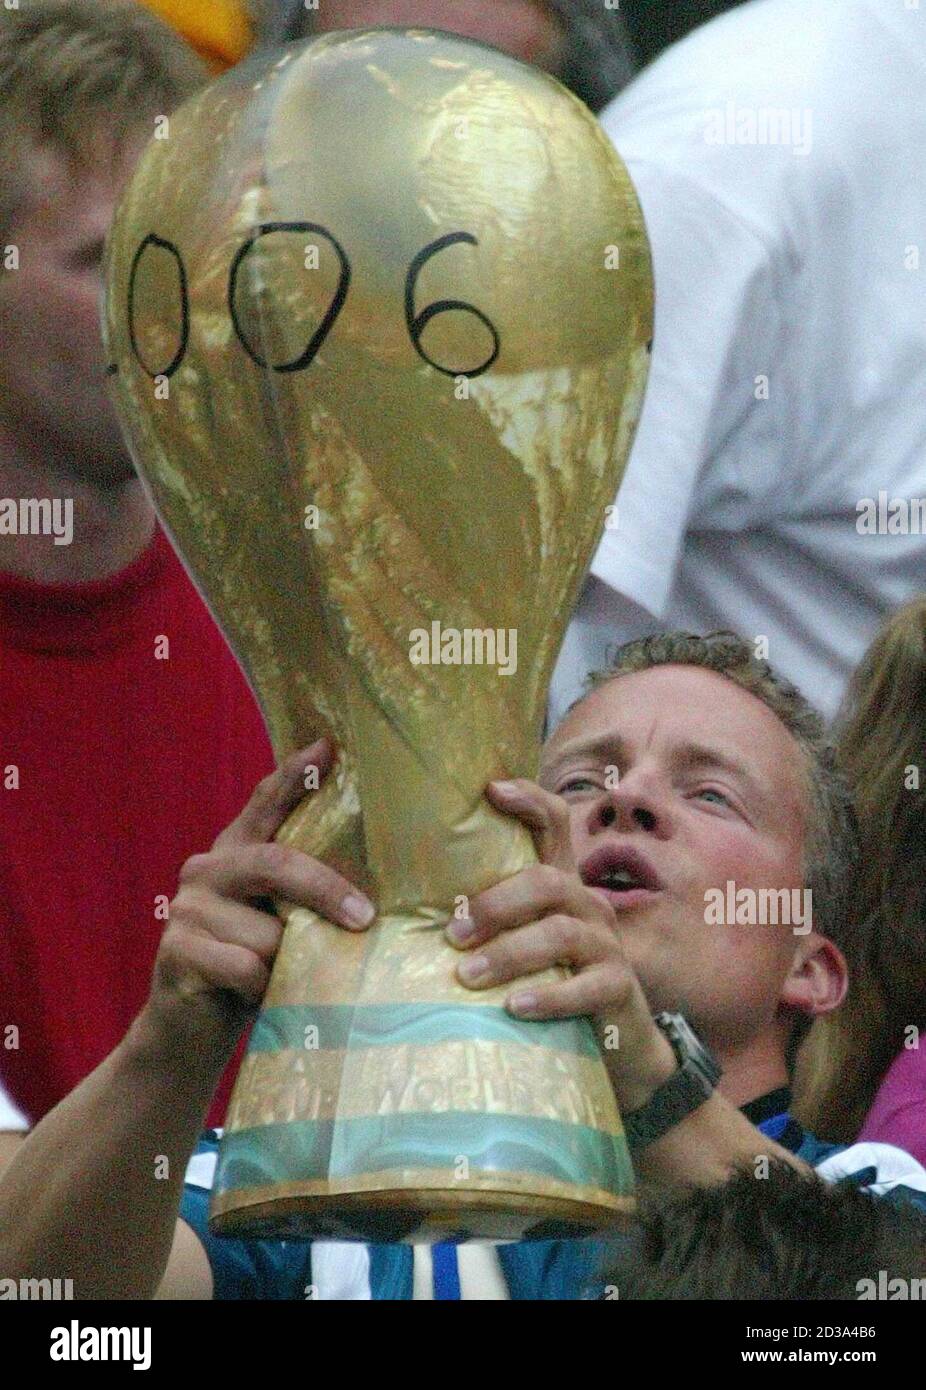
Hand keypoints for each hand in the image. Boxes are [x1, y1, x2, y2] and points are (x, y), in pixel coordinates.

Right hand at [138, 738, 375, 1067]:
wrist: (186, 1034)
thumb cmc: (250, 974)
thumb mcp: (281, 926)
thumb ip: (303, 899)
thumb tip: (375, 897)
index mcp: (236, 853)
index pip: (266, 802)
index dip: (295, 773)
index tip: (328, 745)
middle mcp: (208, 870)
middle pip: (276, 862)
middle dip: (326, 889)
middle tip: (365, 918)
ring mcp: (188, 909)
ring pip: (268, 932)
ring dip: (290, 964)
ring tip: (284, 981)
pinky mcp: (176, 952)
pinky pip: (246, 967)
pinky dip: (265, 989)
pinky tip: (257, 998)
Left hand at [446, 778, 675, 1111]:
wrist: (619, 1047)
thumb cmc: (555, 986)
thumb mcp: (525, 946)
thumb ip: (490, 923)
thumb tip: (415, 914)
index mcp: (561, 886)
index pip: (554, 823)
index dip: (528, 799)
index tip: (491, 788)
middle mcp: (587, 904)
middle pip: (546, 881)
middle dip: (494, 903)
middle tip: (452, 934)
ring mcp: (607, 945)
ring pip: (560, 932)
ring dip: (509, 953)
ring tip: (467, 977)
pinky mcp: (620, 987)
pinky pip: (586, 987)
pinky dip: (547, 996)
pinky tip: (514, 1007)